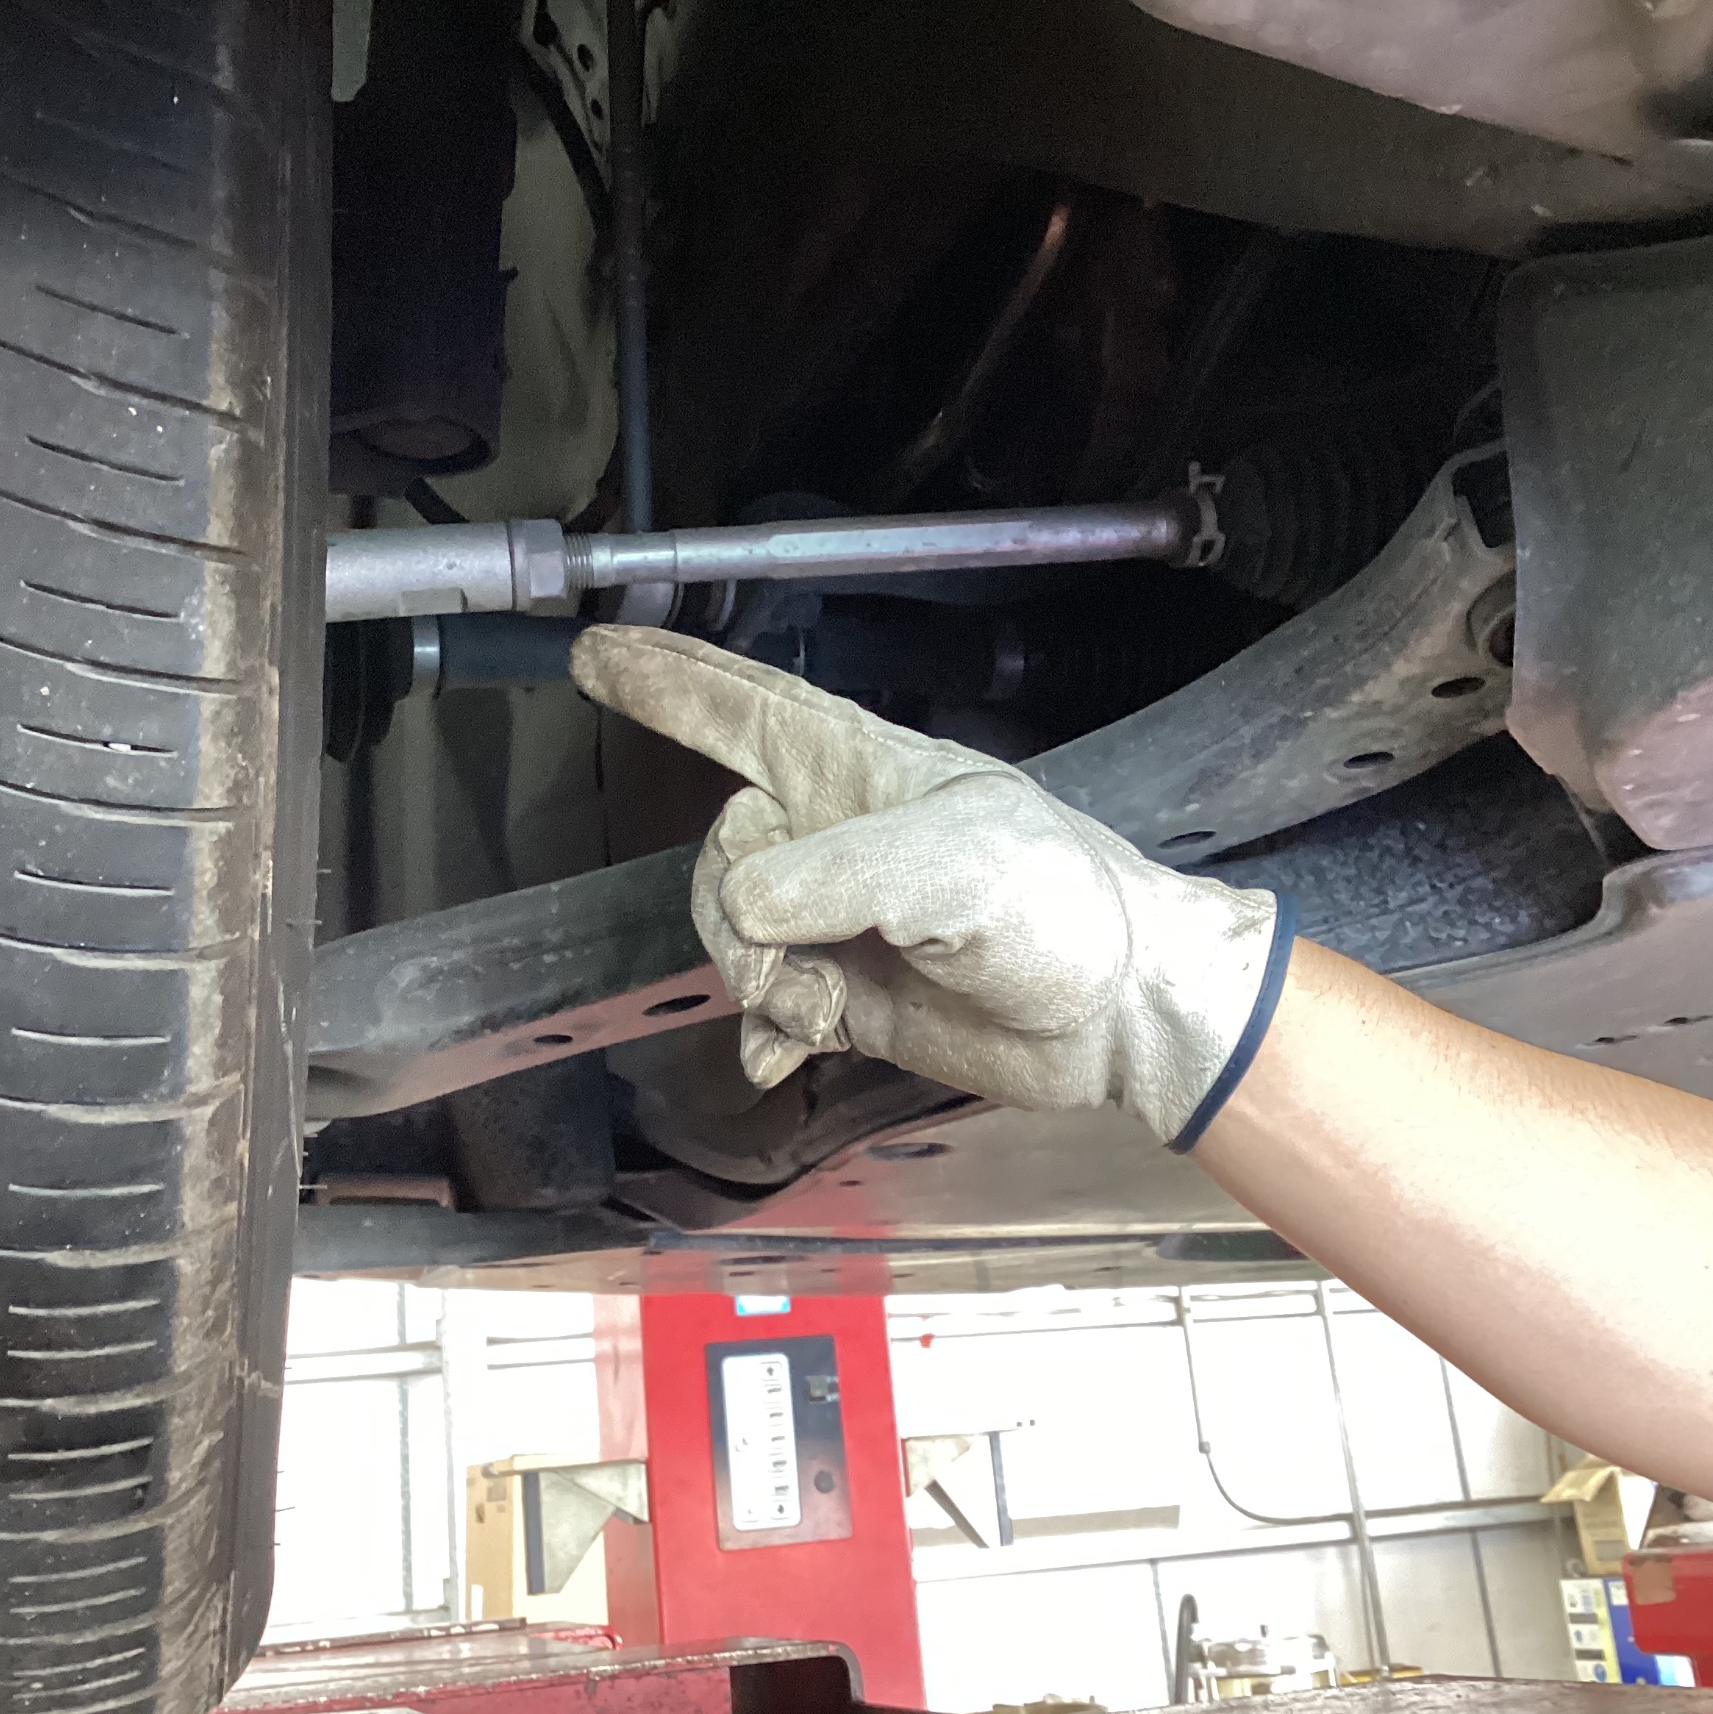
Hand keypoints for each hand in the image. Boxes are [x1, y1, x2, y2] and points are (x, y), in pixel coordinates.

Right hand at [569, 626, 1291, 1147]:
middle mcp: (838, 837)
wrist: (1119, 1015)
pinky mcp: (854, 994)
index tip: (593, 655)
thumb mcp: (955, 867)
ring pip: (734, 936)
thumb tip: (744, 906)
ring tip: (825, 1012)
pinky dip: (767, 1036)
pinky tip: (786, 1058)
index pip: (742, 708)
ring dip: (761, 987)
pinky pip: (767, 1009)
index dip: (667, 680)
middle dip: (730, 922)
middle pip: (718, 853)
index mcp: (860, 772)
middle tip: (792, 972)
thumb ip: (836, 876)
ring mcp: (842, 919)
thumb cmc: (1058, 907)